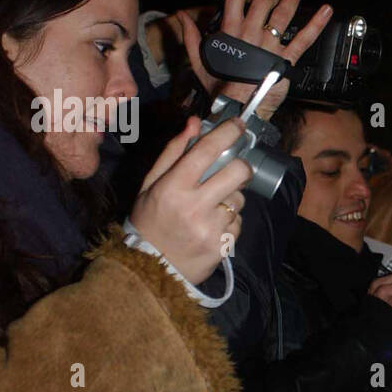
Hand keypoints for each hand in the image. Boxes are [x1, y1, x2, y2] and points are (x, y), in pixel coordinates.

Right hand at [129, 117, 249, 284]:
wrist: (151, 268)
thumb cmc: (150, 220)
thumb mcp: (151, 184)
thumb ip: (173, 152)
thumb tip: (195, 123)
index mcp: (173, 187)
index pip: (207, 151)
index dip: (228, 133)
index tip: (238, 126)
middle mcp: (194, 206)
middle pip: (238, 172)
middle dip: (241, 167)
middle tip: (235, 170)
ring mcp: (211, 228)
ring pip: (240, 199)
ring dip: (231, 198)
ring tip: (211, 208)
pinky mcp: (223, 246)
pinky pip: (238, 223)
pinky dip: (229, 221)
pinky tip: (212, 227)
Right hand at [176, 0, 332, 119]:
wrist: (238, 110)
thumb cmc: (220, 89)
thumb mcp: (199, 62)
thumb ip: (191, 37)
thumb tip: (181, 16)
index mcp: (230, 32)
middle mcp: (251, 34)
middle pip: (262, 1)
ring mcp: (270, 46)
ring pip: (283, 13)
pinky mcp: (286, 59)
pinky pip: (304, 39)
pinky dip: (317, 23)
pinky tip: (327, 10)